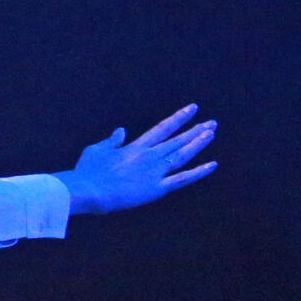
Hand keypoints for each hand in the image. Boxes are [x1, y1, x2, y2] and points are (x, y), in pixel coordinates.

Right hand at [60, 105, 218, 213]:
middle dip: (195, 130)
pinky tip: (212, 164)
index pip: (162, 128)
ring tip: (211, 134)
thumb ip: (111, 140)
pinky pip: (182, 179)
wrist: (88, 191)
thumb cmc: (88, 171)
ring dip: (198, 144)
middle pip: (178, 140)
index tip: (192, 109)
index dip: (179, 118)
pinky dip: (198, 172)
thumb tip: (121, 130)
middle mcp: (149, 156)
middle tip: (212, 122)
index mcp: (135, 147)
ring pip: (183, 155)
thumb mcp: (96, 150)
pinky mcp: (157, 188)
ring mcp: (155, 172)